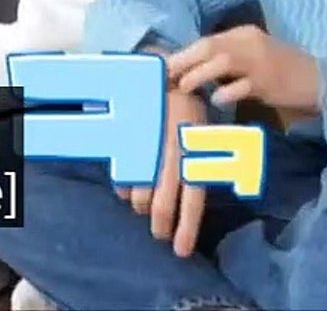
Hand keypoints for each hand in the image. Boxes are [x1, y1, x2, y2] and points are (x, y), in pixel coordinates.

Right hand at [114, 89, 207, 255]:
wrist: (162, 76)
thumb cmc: (187, 110)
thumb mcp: (203, 135)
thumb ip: (199, 166)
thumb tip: (192, 199)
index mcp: (194, 154)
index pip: (192, 199)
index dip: (186, 228)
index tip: (180, 251)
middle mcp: (170, 155)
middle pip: (160, 203)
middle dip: (159, 225)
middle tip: (159, 234)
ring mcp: (147, 149)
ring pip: (139, 194)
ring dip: (141, 204)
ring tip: (145, 204)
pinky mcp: (129, 142)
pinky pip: (123, 175)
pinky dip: (125, 186)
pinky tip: (129, 187)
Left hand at [168, 25, 321, 113]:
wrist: (320, 80)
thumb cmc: (282, 70)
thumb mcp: (254, 56)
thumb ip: (228, 58)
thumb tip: (193, 68)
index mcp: (245, 34)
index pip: (208, 40)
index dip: (184, 53)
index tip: (165, 66)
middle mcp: (250, 43)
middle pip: (209, 46)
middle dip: (184, 60)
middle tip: (166, 74)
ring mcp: (260, 62)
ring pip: (223, 61)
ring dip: (199, 73)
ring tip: (184, 86)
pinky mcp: (269, 82)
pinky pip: (242, 86)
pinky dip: (226, 92)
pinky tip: (216, 99)